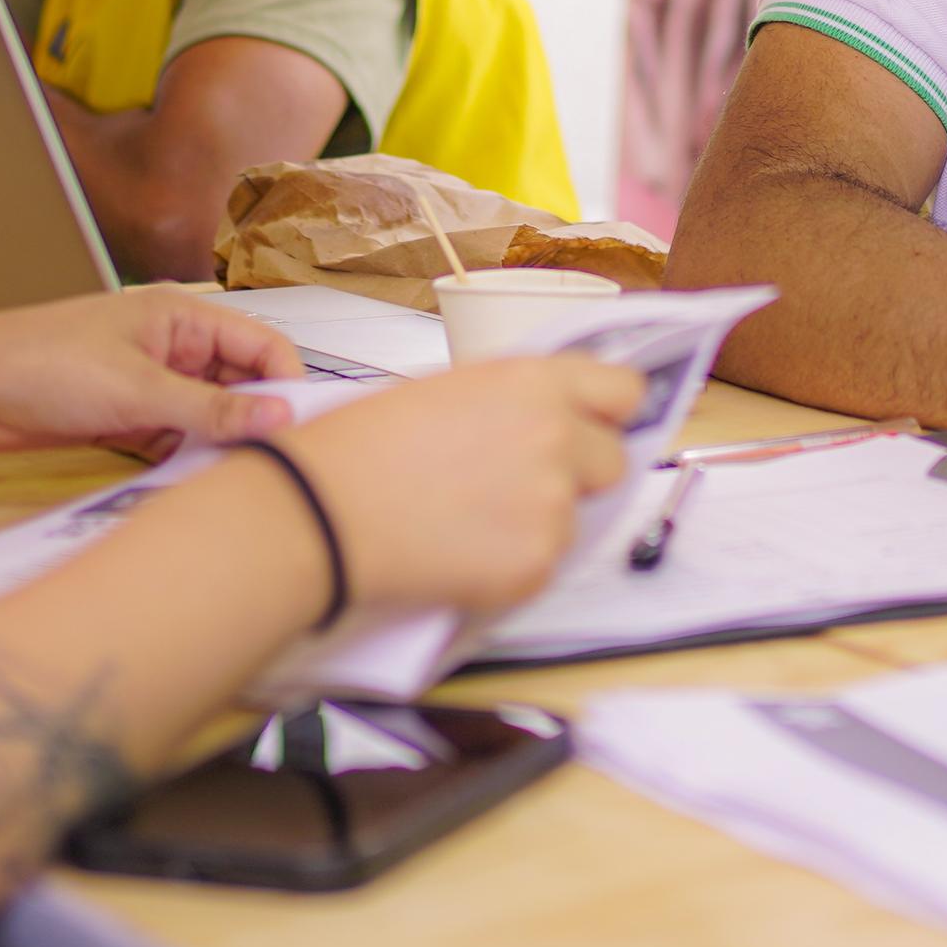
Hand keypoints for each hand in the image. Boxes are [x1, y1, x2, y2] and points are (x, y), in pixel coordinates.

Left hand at [0, 288, 302, 462]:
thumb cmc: (44, 365)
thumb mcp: (139, 391)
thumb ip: (212, 408)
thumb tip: (279, 417)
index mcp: (182, 315)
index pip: (260, 344)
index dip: (286, 383)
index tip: (302, 430)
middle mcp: (171, 344)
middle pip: (236, 382)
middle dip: (251, 418)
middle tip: (267, 463)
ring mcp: (147, 381)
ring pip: (205, 414)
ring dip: (214, 442)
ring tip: (225, 475)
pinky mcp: (125, 415)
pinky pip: (173, 437)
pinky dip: (181, 457)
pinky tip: (183, 481)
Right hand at [273, 357, 642, 613]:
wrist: (322, 512)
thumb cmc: (364, 445)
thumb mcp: (448, 389)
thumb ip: (515, 399)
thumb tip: (552, 416)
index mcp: (534, 382)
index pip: (624, 391)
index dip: (609, 412)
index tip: (596, 425)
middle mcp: (556, 437)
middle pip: (614, 461)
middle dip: (580, 473)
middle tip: (521, 480)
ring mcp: (551, 505)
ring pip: (577, 517)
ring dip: (541, 520)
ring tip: (470, 516)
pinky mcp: (535, 564)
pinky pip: (546, 563)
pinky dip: (514, 561)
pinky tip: (462, 548)